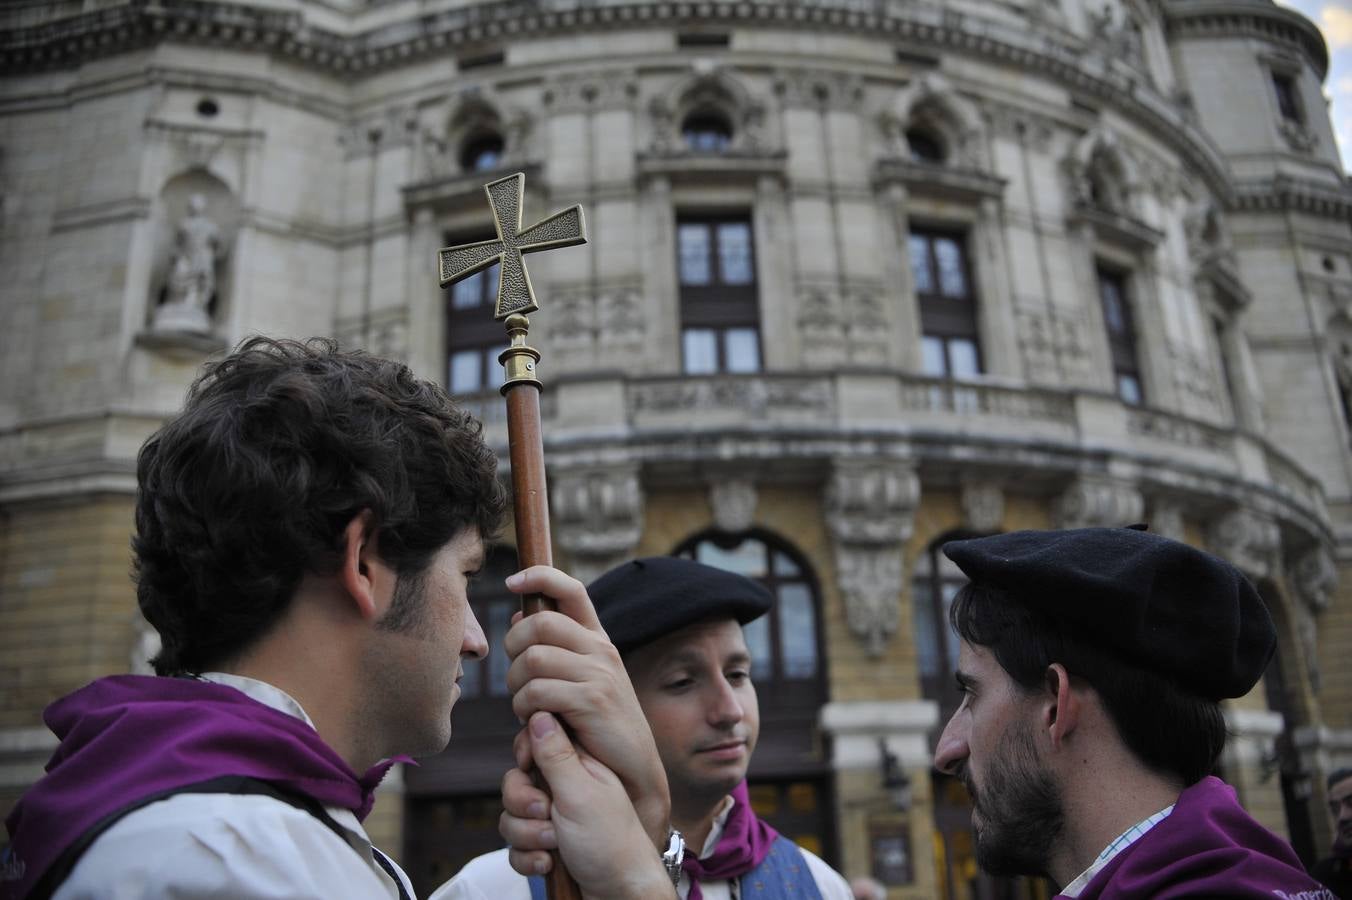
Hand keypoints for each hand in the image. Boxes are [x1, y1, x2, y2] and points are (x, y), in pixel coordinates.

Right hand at [501, 713, 675, 899]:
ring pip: (511, 815)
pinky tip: (549, 863)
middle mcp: (565, 787)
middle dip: (523, 805)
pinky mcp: (546, 844)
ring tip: (555, 845)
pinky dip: (528, 857)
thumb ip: (556, 753)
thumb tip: (540, 710)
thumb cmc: (609, 844)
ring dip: (527, 836)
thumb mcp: (581, 792)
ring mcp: (554, 817)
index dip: (526, 757)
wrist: (619, 894)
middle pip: (516, 781)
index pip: (536, 742)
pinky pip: (515, 845)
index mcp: (578, 764)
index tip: (531, 769)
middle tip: (547, 815)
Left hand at [503, 566, 668, 845]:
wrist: (630, 773)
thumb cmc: (596, 730)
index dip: (539, 576)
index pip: (570, 589)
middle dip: (513, 648)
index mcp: (597, 640)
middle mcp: (600, 650)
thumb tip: (518, 617)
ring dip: (516, 685)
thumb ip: (554, 651)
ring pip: (532, 658)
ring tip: (525, 706)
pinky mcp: (591, 701)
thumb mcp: (580, 682)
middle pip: (539, 623)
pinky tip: (534, 722)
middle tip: (516, 679)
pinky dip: (525, 708)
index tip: (512, 582)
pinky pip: (538, 691)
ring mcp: (598, 674)